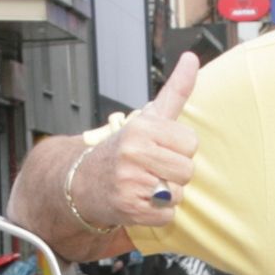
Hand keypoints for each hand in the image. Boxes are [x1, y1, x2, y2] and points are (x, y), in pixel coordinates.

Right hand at [74, 53, 200, 227]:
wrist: (82, 182)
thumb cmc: (122, 149)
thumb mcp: (148, 117)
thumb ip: (175, 90)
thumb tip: (192, 58)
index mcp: (142, 128)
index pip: (191, 143)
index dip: (178, 150)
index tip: (159, 149)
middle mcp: (133, 152)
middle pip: (187, 171)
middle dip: (173, 173)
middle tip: (151, 169)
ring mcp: (129, 182)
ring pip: (178, 194)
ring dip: (165, 195)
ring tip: (144, 185)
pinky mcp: (128, 208)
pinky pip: (166, 216)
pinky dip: (156, 214)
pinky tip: (139, 202)